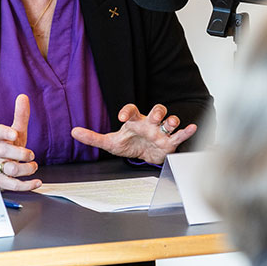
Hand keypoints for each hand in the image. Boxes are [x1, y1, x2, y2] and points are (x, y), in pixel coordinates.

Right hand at [0, 94, 41, 190]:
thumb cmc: (7, 146)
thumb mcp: (15, 131)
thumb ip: (20, 116)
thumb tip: (23, 97)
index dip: (5, 132)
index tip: (14, 134)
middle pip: (4, 151)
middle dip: (20, 153)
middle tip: (30, 154)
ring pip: (10, 169)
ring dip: (26, 168)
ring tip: (33, 166)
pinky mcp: (2, 182)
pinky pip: (13, 185)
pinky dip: (27, 185)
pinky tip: (37, 182)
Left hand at [70, 103, 196, 164]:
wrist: (145, 155)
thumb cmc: (130, 144)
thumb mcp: (110, 142)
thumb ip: (93, 137)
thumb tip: (73, 132)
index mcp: (135, 121)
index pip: (132, 110)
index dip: (127, 110)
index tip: (121, 116)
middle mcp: (149, 123)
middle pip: (156, 110)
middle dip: (157, 111)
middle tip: (155, 116)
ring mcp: (161, 131)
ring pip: (170, 121)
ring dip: (172, 120)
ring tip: (171, 123)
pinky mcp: (171, 142)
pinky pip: (180, 135)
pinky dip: (187, 131)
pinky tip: (192, 127)